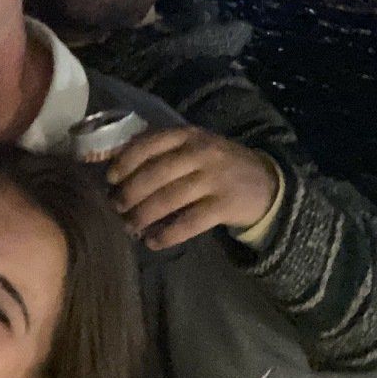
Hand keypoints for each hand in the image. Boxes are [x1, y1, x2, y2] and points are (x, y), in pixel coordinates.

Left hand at [105, 127, 279, 250]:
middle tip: (115, 206)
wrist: (266, 183)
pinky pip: (189, 223)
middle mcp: (201, 153)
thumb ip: (161, 151)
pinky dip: (167, 234)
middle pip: (155, 174)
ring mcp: (215, 179)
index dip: (125, 162)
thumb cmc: (217, 165)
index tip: (109, 179)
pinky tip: (152, 242)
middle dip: (129, 193)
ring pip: (169, 199)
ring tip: (129, 226)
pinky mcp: (225, 206)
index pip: (149, 144)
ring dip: (143, 216)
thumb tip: (113, 163)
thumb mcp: (193, 147)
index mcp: (188, 136)